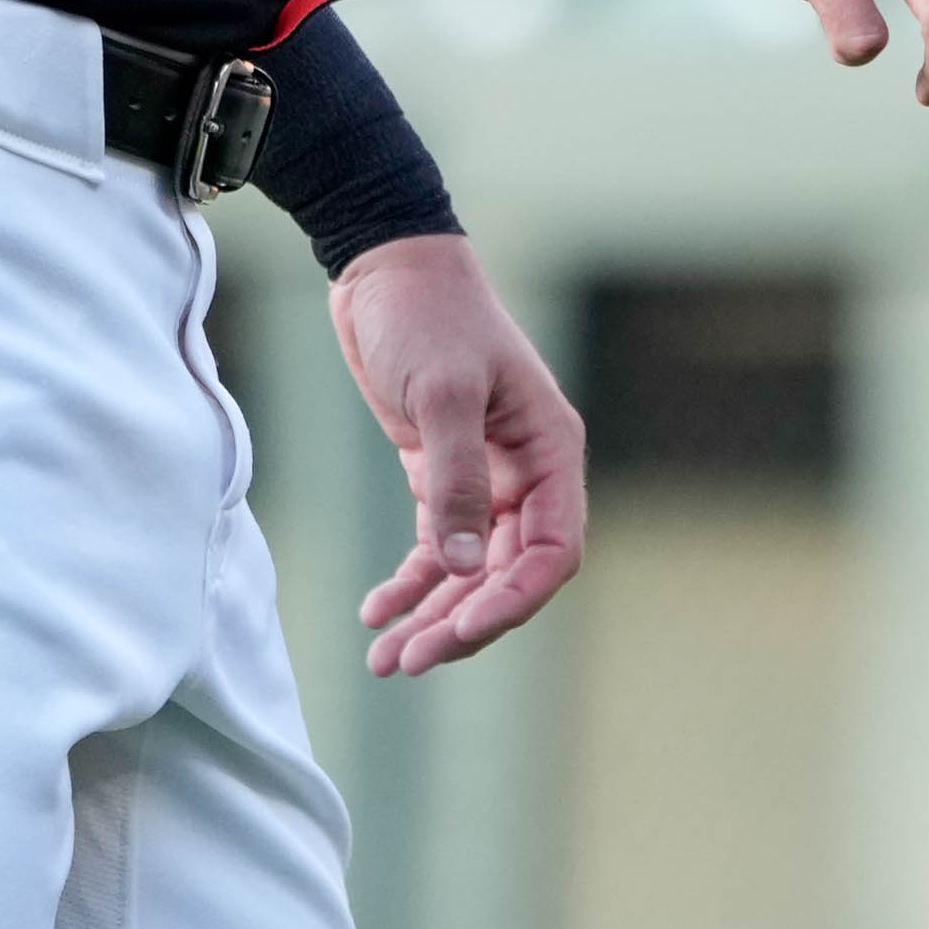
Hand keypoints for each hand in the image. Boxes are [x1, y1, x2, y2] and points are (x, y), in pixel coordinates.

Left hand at [333, 234, 584, 673]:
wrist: (385, 266)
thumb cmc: (427, 314)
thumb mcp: (442, 392)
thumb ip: (455, 479)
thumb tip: (459, 568)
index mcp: (551, 451)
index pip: (552, 552)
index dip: (512, 600)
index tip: (461, 632)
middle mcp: (527, 473)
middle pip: (507, 574)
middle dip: (462, 623)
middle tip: (408, 662)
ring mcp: (486, 477)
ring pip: (468, 571)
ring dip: (432, 616)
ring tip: (384, 661)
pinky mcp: (441, 474)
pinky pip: (436, 548)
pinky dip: (410, 583)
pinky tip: (376, 612)